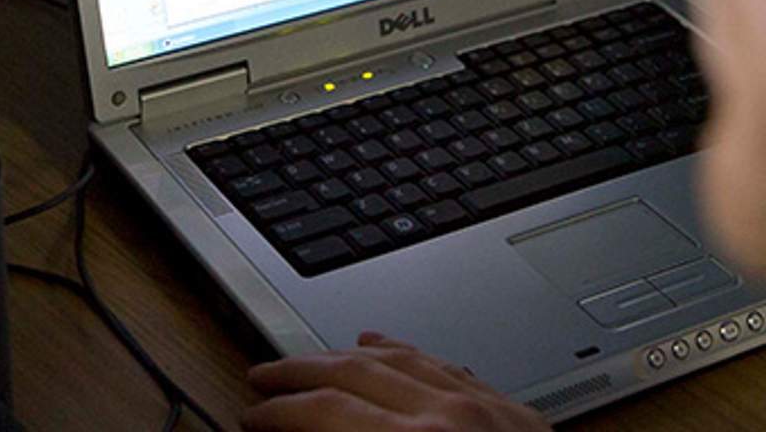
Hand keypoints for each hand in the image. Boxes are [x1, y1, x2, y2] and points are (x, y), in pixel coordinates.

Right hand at [240, 332, 551, 431]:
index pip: (326, 412)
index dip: (280, 413)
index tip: (253, 418)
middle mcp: (450, 417)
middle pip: (355, 371)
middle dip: (301, 371)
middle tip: (264, 376)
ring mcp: (486, 409)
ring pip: (400, 359)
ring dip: (347, 355)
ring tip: (312, 359)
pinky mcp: (513, 415)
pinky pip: (447, 367)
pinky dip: (406, 354)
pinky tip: (384, 348)